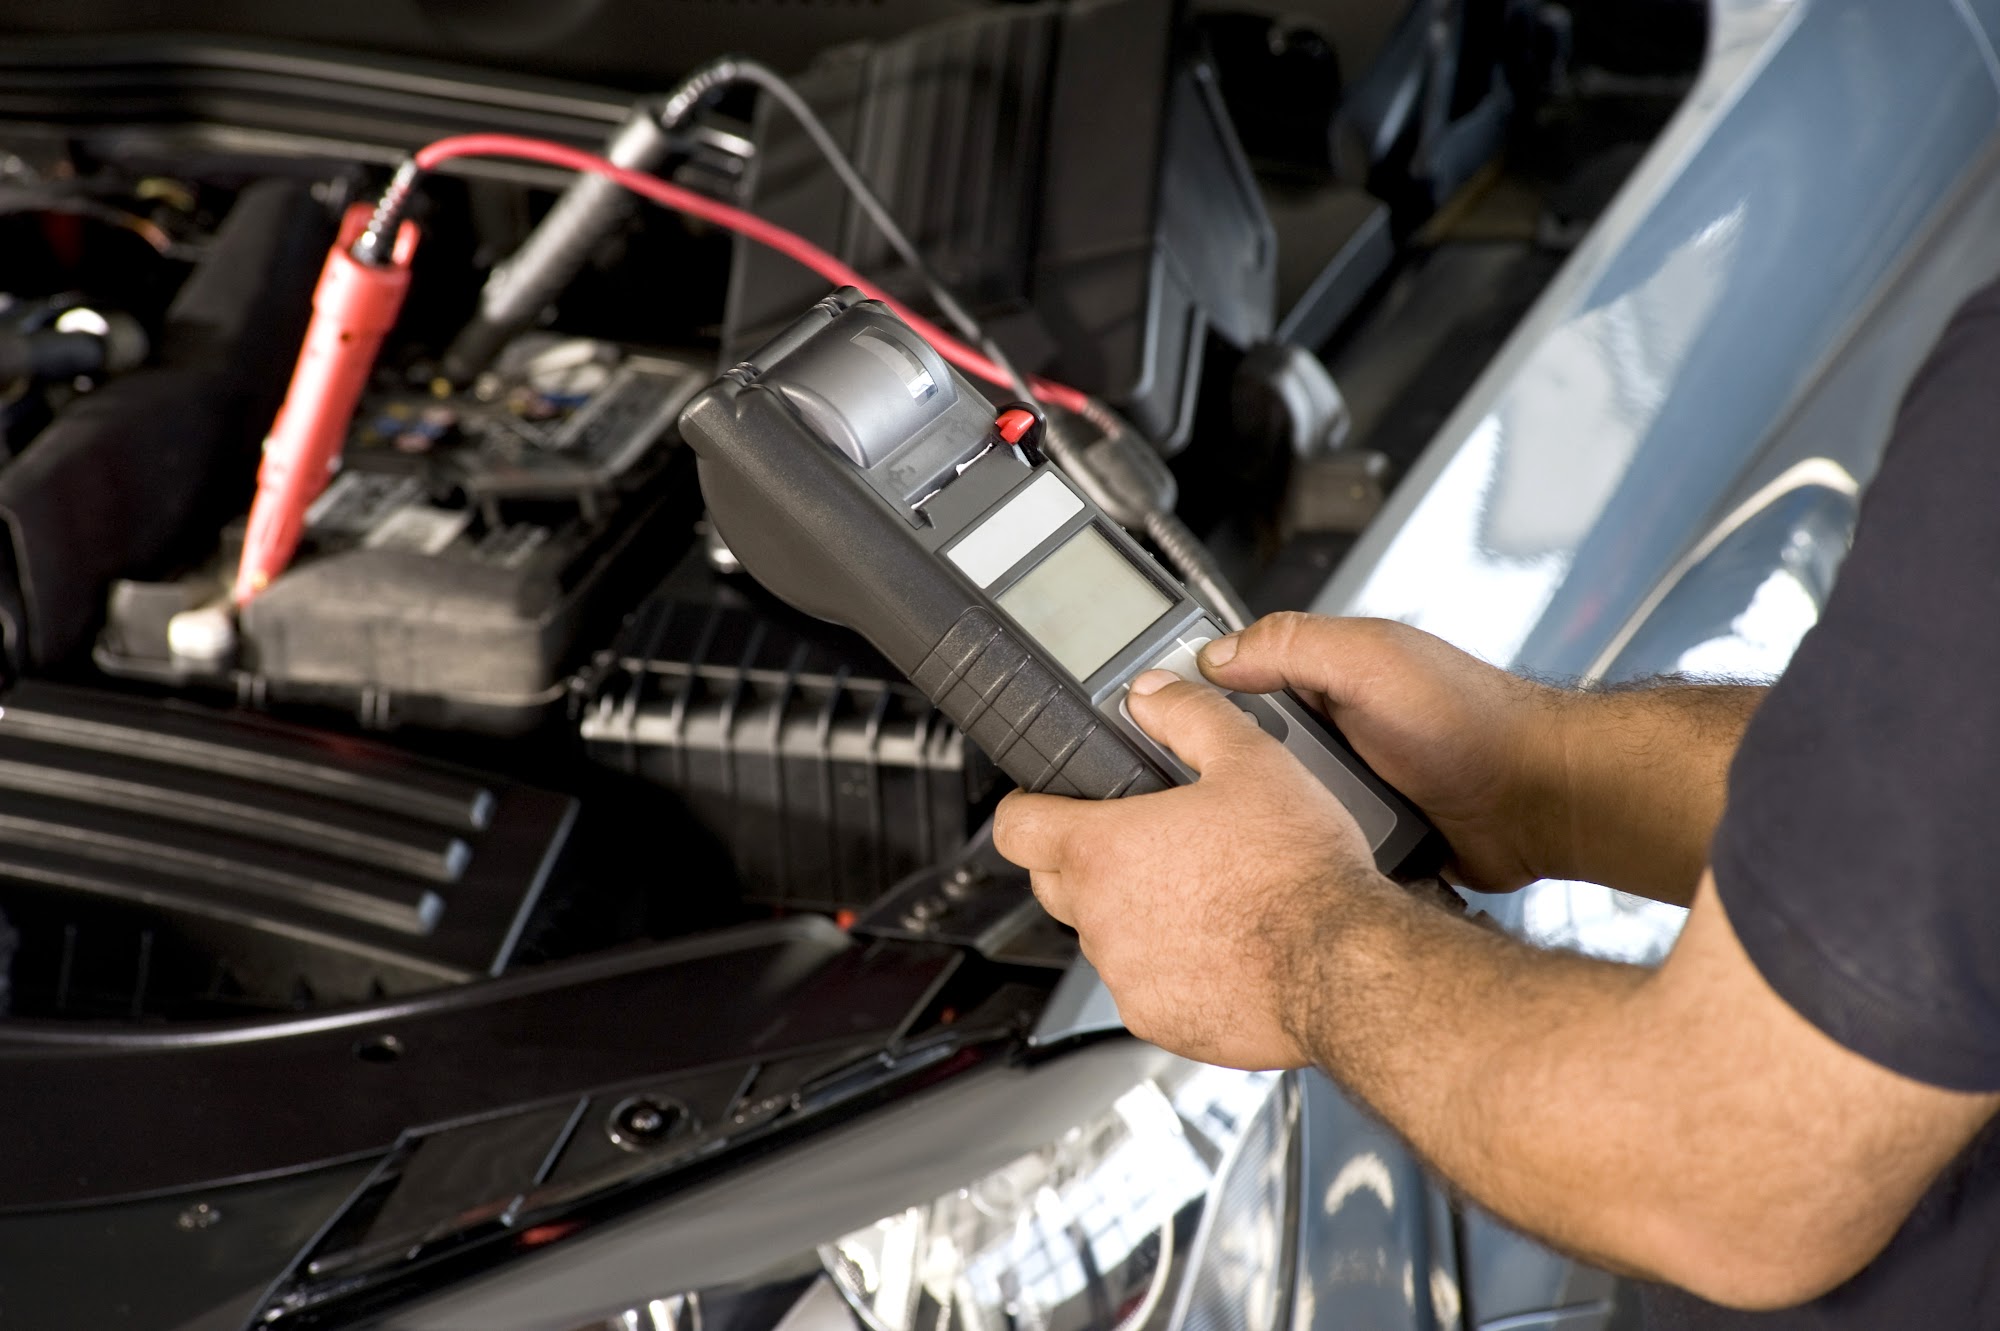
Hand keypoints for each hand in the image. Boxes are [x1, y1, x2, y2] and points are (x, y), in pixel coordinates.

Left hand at [994, 669, 1398, 1069]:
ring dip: (1131, 913)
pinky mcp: (1156, 1019)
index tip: (1051, 803)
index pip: (1015, 827)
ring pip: (1102, 936)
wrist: (1344, 966)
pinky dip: (1166, 965)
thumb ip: (1187, 716)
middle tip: (1144, 840)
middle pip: (1053, 881)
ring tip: (1199, 892)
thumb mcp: (1250, 761)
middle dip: (1085, 858)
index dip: (1030, 806)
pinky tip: (1218, 943)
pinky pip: (1141, 984)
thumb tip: (1153, 695)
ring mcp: (1125, 975)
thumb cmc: (1299, 873)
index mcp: (1102, 850)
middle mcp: (1100, 919)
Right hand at [1196, 613, 1570, 892]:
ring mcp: (1343, 790)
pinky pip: (1307, 850)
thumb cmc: (1474, 721)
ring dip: (1261, 822)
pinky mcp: (1359, 840)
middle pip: (1240, 754)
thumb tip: (1215, 654)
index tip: (1148, 720)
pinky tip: (1281, 868)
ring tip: (1234, 840)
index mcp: (1324, 676)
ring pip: (1269, 810)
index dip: (1191, 699)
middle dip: (1224, 774)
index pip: (1233, 681)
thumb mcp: (1373, 659)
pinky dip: (1297, 856)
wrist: (1536, 803)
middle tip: (1199, 794)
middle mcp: (1329, 731)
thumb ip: (1292, 644)